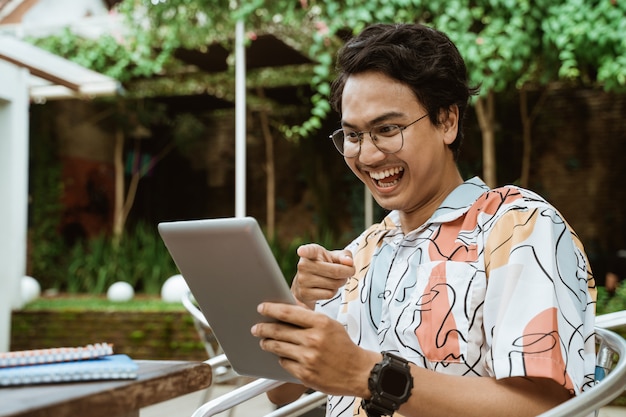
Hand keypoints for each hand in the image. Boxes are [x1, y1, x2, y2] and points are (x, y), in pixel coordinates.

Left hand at [251, 302, 377, 398]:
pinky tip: (282, 355)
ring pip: (277, 347)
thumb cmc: (344, 347)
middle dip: (263, 328)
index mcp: (320, 323)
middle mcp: (313, 339)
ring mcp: (308, 358)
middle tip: (256, 327)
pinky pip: (284, 363)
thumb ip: (310, 316)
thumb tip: (290, 306)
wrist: (358, 372)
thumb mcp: (330, 324)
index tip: (262, 307)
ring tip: (264, 341)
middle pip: (278, 330)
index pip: (288, 312)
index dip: (271, 309)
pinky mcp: (305, 374)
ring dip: (267, 343)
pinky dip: (281, 358)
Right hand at [292, 244, 354, 307]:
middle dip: (347, 273)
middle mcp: (304, 265)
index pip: (308, 251)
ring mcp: (302, 280)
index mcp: (311, 252)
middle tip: (348, 272)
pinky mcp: (305, 294)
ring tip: (334, 279)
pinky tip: (327, 288)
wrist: (309, 284)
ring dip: (340, 283)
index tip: (302, 251)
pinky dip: (333, 292)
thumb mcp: (334, 257)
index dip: (305, 250)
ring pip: (334, 284)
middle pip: (335, 271)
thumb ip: (344, 256)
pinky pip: (329, 294)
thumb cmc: (324, 266)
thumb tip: (349, 262)